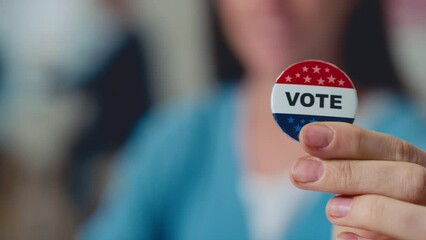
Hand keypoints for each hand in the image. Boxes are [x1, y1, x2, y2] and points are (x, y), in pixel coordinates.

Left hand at [290, 122, 425, 239]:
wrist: (379, 235)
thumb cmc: (366, 203)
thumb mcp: (358, 180)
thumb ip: (345, 162)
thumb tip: (310, 138)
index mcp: (418, 168)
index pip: (395, 149)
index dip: (352, 140)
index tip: (309, 136)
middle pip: (408, 180)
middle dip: (349, 174)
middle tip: (300, 172)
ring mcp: (425, 228)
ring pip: (415, 219)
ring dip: (367, 210)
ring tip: (331, 209)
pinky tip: (343, 237)